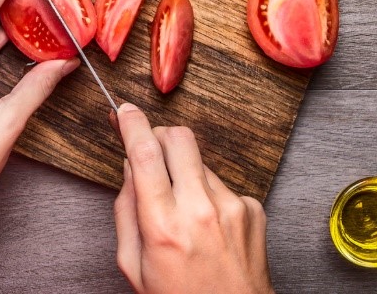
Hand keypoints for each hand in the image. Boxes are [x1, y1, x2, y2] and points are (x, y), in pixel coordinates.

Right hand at [114, 103, 271, 293]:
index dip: (132, 124)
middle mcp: (201, 211)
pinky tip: (208, 225)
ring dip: (185, 172)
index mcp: (163, 226)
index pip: (145, 155)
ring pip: (200, 161)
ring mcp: (232, 207)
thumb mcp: (133, 264)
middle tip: (150, 152)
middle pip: (179, 137)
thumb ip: (126, 210)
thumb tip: (129, 167)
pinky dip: (209, 194)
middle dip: (159, 135)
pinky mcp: (253, 208)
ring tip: (183, 211)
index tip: (124, 111)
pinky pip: (222, 183)